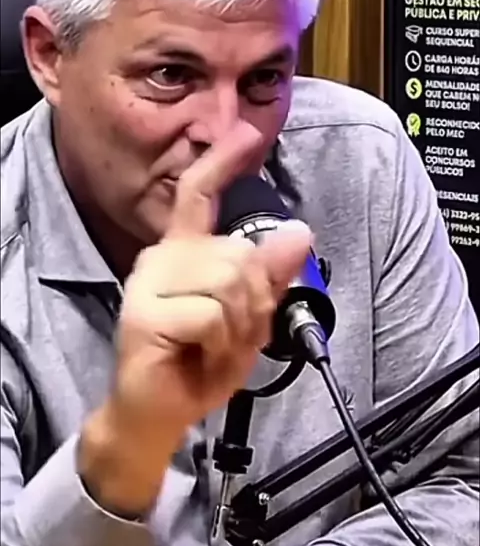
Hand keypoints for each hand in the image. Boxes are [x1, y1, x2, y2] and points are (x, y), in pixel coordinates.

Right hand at [79, 122, 310, 515]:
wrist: (158, 413)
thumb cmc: (197, 364)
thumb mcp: (247, 320)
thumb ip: (268, 277)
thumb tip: (299, 232)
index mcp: (185, 253)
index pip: (200, 194)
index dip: (223, 162)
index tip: (243, 132)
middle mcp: (162, 258)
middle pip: (239, 254)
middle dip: (255, 303)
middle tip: (235, 337)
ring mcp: (148, 283)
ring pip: (229, 280)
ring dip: (239, 326)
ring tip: (217, 348)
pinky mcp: (143, 313)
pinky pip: (211, 314)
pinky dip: (221, 343)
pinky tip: (200, 355)